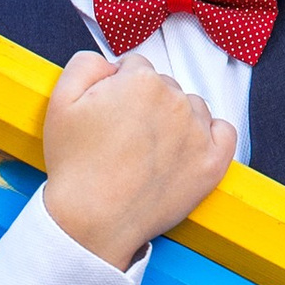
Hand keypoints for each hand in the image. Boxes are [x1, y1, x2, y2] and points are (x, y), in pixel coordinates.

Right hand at [40, 47, 236, 270]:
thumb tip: (111, 63)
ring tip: (149, 150)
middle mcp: (175, 100)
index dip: (117, 90)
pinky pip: (224, 132)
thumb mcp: (60, 102)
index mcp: (142, 81)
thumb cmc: (76, 166)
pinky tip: (187, 149)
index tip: (109, 115)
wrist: (93, 221)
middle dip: (146, 104)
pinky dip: (210, 136)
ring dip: (176, 120)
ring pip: (192, 108)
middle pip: (164, 87)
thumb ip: (86, 64)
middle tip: (124, 138)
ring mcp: (198, 132)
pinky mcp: (212, 163)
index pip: (135, 68)